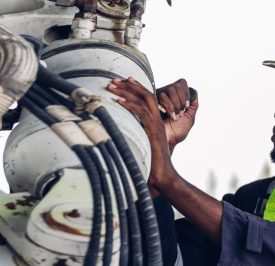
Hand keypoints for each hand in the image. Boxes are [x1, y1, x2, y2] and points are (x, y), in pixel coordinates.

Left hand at [109, 77, 175, 197]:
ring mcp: (156, 125)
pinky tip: (119, 100)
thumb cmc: (149, 164)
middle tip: (114, 79)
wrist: (162, 176)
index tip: (124, 80)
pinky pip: (142, 113)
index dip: (136, 87)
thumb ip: (131, 135)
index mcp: (155, 122)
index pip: (148, 98)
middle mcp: (157, 121)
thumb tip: (114, 131)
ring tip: (112, 86)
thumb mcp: (139, 145)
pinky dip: (130, 105)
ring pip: (144, 100)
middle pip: (146, 94)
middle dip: (129, 85)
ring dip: (126, 91)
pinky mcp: (153, 132)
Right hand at [155, 79, 197, 148]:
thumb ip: (194, 105)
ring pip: (170, 89)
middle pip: (177, 85)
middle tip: (181, 113)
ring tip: (175, 116)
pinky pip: (162, 96)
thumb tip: (195, 91)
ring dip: (176, 104)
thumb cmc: (177, 131)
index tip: (187, 107)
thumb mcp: (190, 117)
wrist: (169, 140)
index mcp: (176, 97)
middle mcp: (166, 95)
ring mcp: (159, 97)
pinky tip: (170, 116)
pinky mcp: (152, 101)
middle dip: (181, 100)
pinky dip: (170, 106)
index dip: (186, 93)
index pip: (182, 83)